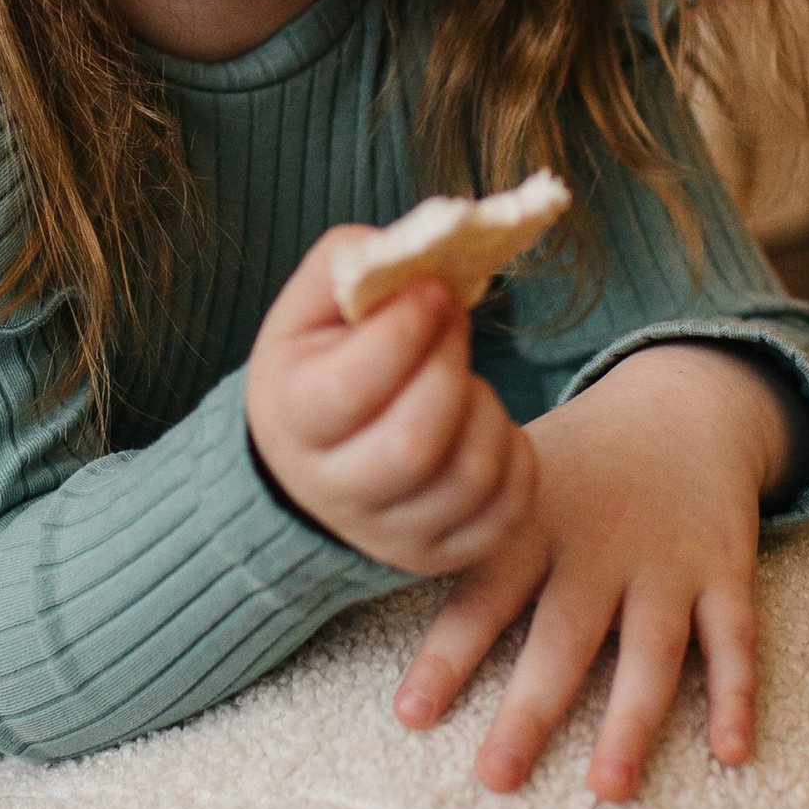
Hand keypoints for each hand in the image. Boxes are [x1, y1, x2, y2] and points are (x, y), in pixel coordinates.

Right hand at [246, 229, 538, 576]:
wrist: (308, 465)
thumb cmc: (318, 369)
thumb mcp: (310, 309)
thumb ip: (355, 263)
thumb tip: (423, 255)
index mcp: (293, 417)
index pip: (355, 385)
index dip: (407, 331)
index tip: (433, 292)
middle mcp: (333, 489)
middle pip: (415, 442)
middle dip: (451, 369)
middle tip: (454, 326)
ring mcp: (389, 532)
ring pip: (469, 477)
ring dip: (487, 412)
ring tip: (465, 381)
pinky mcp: (437, 553)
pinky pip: (506, 510)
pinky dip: (515, 457)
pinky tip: (484, 426)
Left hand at [391, 344, 794, 801]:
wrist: (685, 399)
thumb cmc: (578, 459)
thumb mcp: (514, 472)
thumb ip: (458, 525)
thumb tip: (357, 564)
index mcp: (533, 525)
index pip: (483, 596)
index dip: (447, 656)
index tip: (411, 716)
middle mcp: (596, 548)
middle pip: (562, 638)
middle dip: (529, 709)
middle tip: (496, 777)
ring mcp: (664, 564)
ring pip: (650, 651)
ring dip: (630, 721)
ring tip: (607, 787)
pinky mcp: (723, 572)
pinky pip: (733, 639)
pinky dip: (736, 696)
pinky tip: (730, 753)